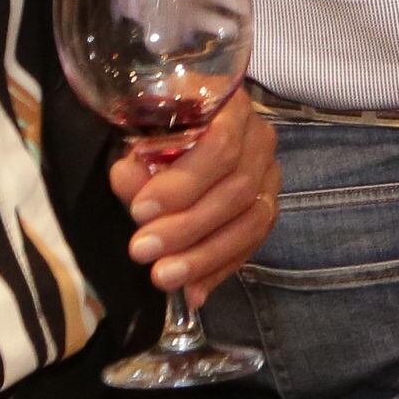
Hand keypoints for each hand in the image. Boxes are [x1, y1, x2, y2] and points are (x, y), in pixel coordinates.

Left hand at [111, 92, 274, 302]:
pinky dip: (220, 270)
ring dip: (205, 256)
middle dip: (187, 227)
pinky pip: (252, 245)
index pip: (220, 147)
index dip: (183, 184)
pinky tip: (193, 291)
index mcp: (231, 107)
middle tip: (142, 250)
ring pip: (251, 223)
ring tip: (163, 277)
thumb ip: (137, 158)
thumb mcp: (142, 133)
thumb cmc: (162, 124)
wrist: (190, 126)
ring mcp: (270, 176)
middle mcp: (260, 140)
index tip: (140, 211)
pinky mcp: (267, 208)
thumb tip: (129, 180)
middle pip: (237, 190)